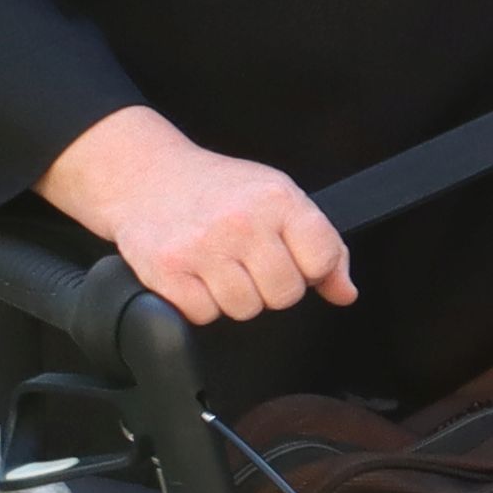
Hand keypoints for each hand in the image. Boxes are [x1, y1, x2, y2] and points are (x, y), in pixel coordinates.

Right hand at [40, 113, 354, 324]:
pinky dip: (200, 305)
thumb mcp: (280, 198)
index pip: (323, 260)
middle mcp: (242, 222)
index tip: (293, 259)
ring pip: (245, 309)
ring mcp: (202, 247)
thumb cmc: (219, 189)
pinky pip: (203, 315)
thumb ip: (322, 245)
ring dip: (235, 297)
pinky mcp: (166, 271)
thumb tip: (346, 293)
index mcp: (279, 200)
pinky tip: (196, 276)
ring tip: (221, 267)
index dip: (312, 269)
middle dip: (272, 287)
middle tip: (250, 264)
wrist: (146, 176)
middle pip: (285, 294)